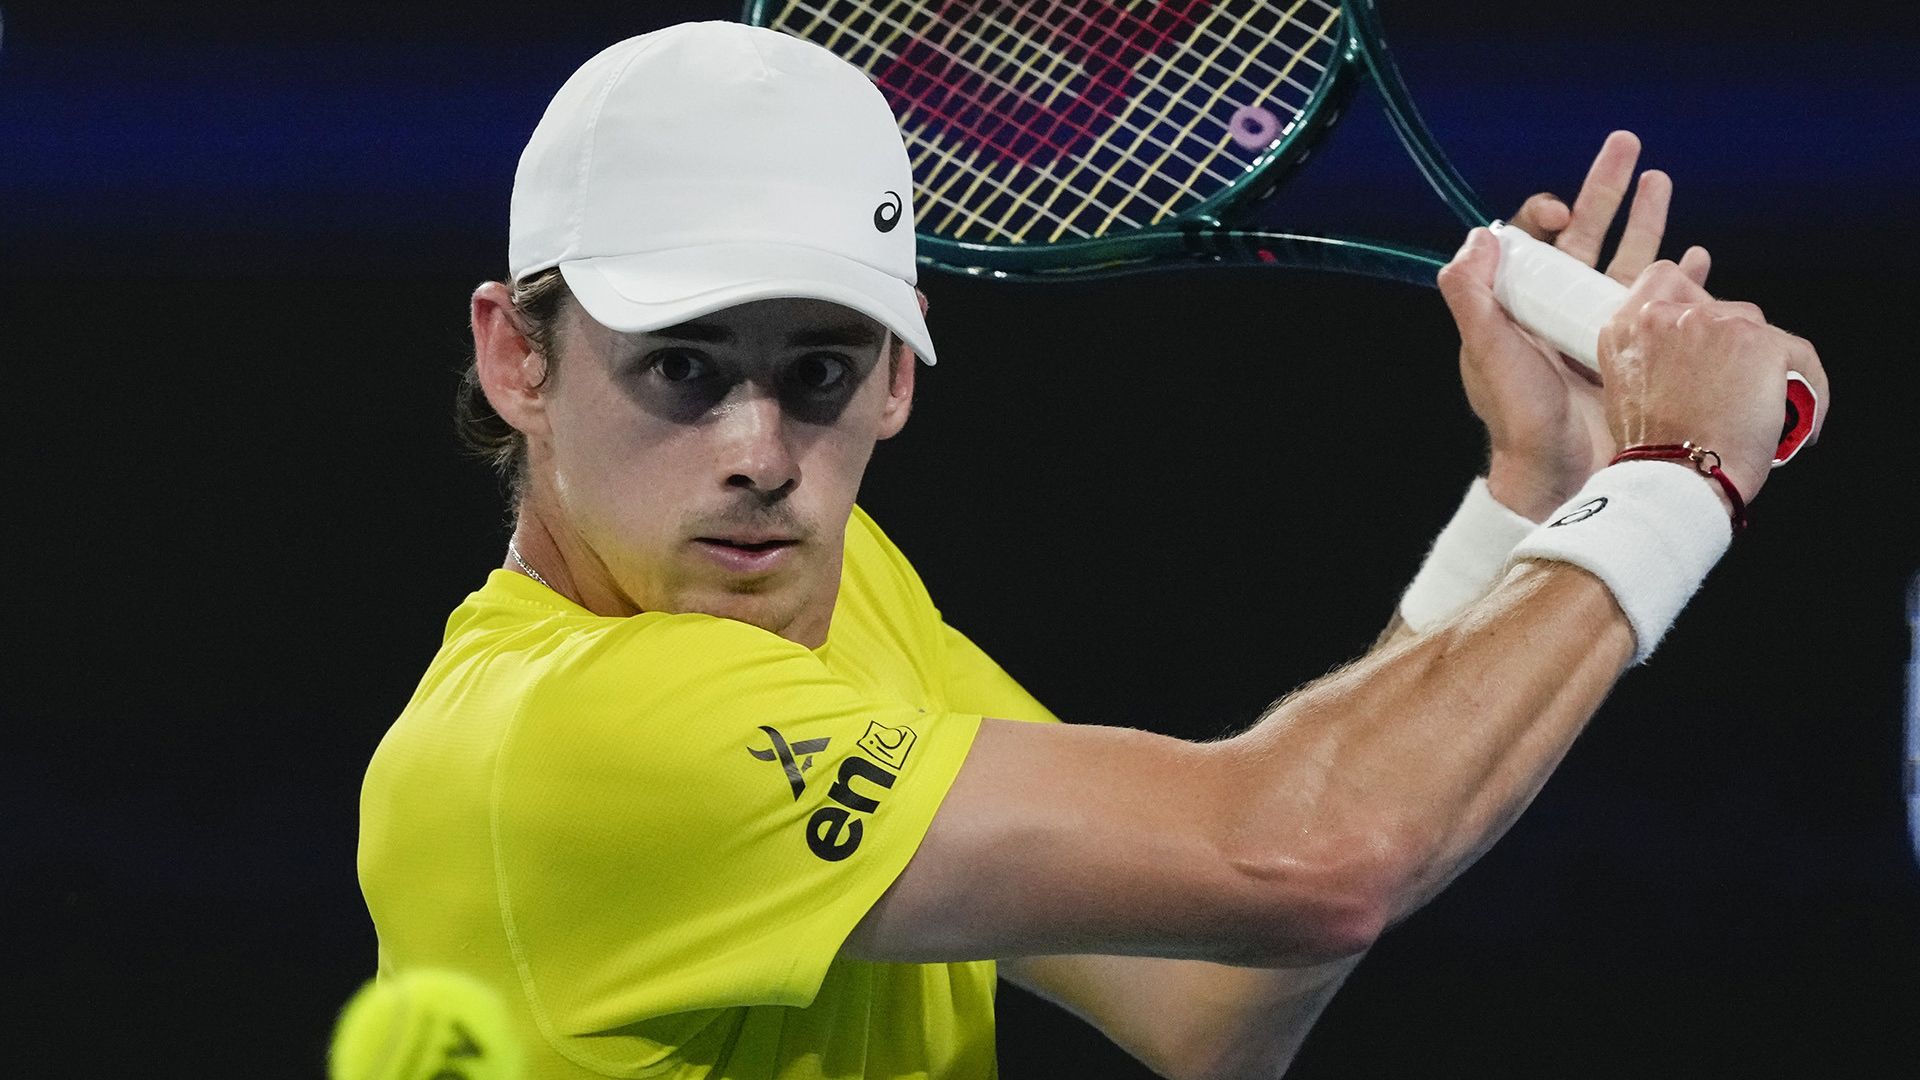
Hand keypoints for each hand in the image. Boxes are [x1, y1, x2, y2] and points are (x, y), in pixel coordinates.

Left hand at [1436, 130, 1710, 520]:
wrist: (1563, 474)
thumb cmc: (1521, 419)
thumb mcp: (1487, 352)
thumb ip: (1472, 295)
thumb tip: (1478, 236)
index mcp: (1524, 305)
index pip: (1535, 241)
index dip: (1550, 214)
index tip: (1567, 214)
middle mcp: (1561, 310)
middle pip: (1589, 235)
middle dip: (1608, 189)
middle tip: (1628, 145)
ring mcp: (1601, 327)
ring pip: (1629, 260)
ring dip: (1648, 221)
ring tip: (1663, 180)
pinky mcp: (1637, 349)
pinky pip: (1665, 304)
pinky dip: (1684, 279)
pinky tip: (1698, 257)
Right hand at [1599, 263, 1828, 508]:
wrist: (1677, 477)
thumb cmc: (1653, 450)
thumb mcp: (1627, 391)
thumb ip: (1651, 354)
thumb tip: (1691, 347)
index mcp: (1627, 327)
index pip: (1664, 279)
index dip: (1689, 296)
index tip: (1704, 316)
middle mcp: (1668, 315)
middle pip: (1721, 307)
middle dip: (1732, 344)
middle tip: (1731, 390)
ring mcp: (1716, 324)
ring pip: (1760, 331)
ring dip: (1766, 366)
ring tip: (1760, 410)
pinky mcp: (1761, 343)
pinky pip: (1800, 356)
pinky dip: (1808, 389)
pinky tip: (1797, 424)